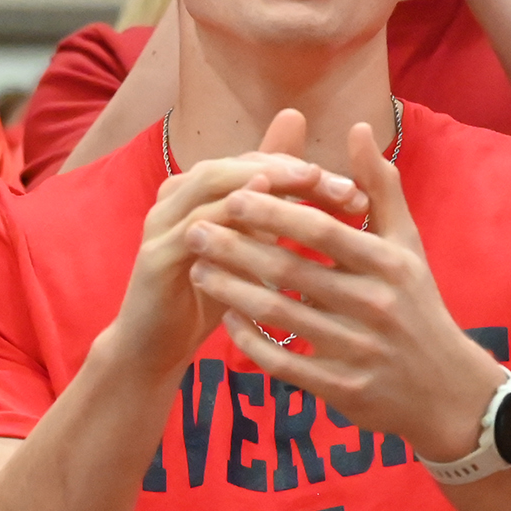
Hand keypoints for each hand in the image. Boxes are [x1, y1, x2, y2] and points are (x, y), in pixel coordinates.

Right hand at [105, 109, 366, 368]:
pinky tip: (259, 220)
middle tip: (338, 184)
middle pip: (240, 166)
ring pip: (212, 183)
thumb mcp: (252, 249)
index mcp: (205, 189)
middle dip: (291, 170)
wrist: (157, 346)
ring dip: (262, 181)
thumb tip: (325, 182)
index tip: (356, 192)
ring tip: (307, 183)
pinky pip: (191, 228)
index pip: (261, 164)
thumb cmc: (212, 292)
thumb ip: (280, 211)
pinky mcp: (154, 255)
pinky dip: (226, 218)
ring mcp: (163, 221)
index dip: (307, 170)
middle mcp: (180, 195)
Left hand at [182, 117, 504, 460]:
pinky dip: (251, 342)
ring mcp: (358, 350)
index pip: (323, 231)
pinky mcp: (343, 390)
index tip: (234, 194)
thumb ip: (380, 187)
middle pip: (293, 271)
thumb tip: (356, 129)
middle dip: (238, 248)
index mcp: (389, 264)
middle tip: (195, 229)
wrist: (447, 391)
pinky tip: (226, 321)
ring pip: (281, 316)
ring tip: (197, 269)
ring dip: (233, 291)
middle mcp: (375, 305)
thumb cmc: (420, 306)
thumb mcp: (408, 244)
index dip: (276, 212)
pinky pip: (285, 363)